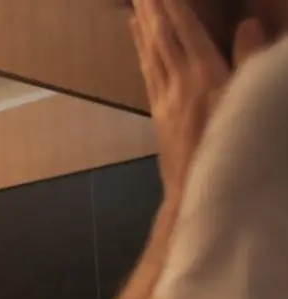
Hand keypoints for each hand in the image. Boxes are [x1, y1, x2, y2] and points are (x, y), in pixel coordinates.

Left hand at [130, 0, 267, 199]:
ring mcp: (165, 97)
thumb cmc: (231, 147)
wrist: (196, 190)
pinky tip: (138, 38)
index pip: (186, 31)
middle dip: (154, 8)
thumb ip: (250, 61)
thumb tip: (248, 25)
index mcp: (205, 76)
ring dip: (144, 25)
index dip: (175, 5)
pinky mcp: (157, 111)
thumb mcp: (248, 102)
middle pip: (162, 37)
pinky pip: (148, 72)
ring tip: (137, 3)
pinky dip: (142, 50)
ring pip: (151, 53)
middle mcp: (180, 82)